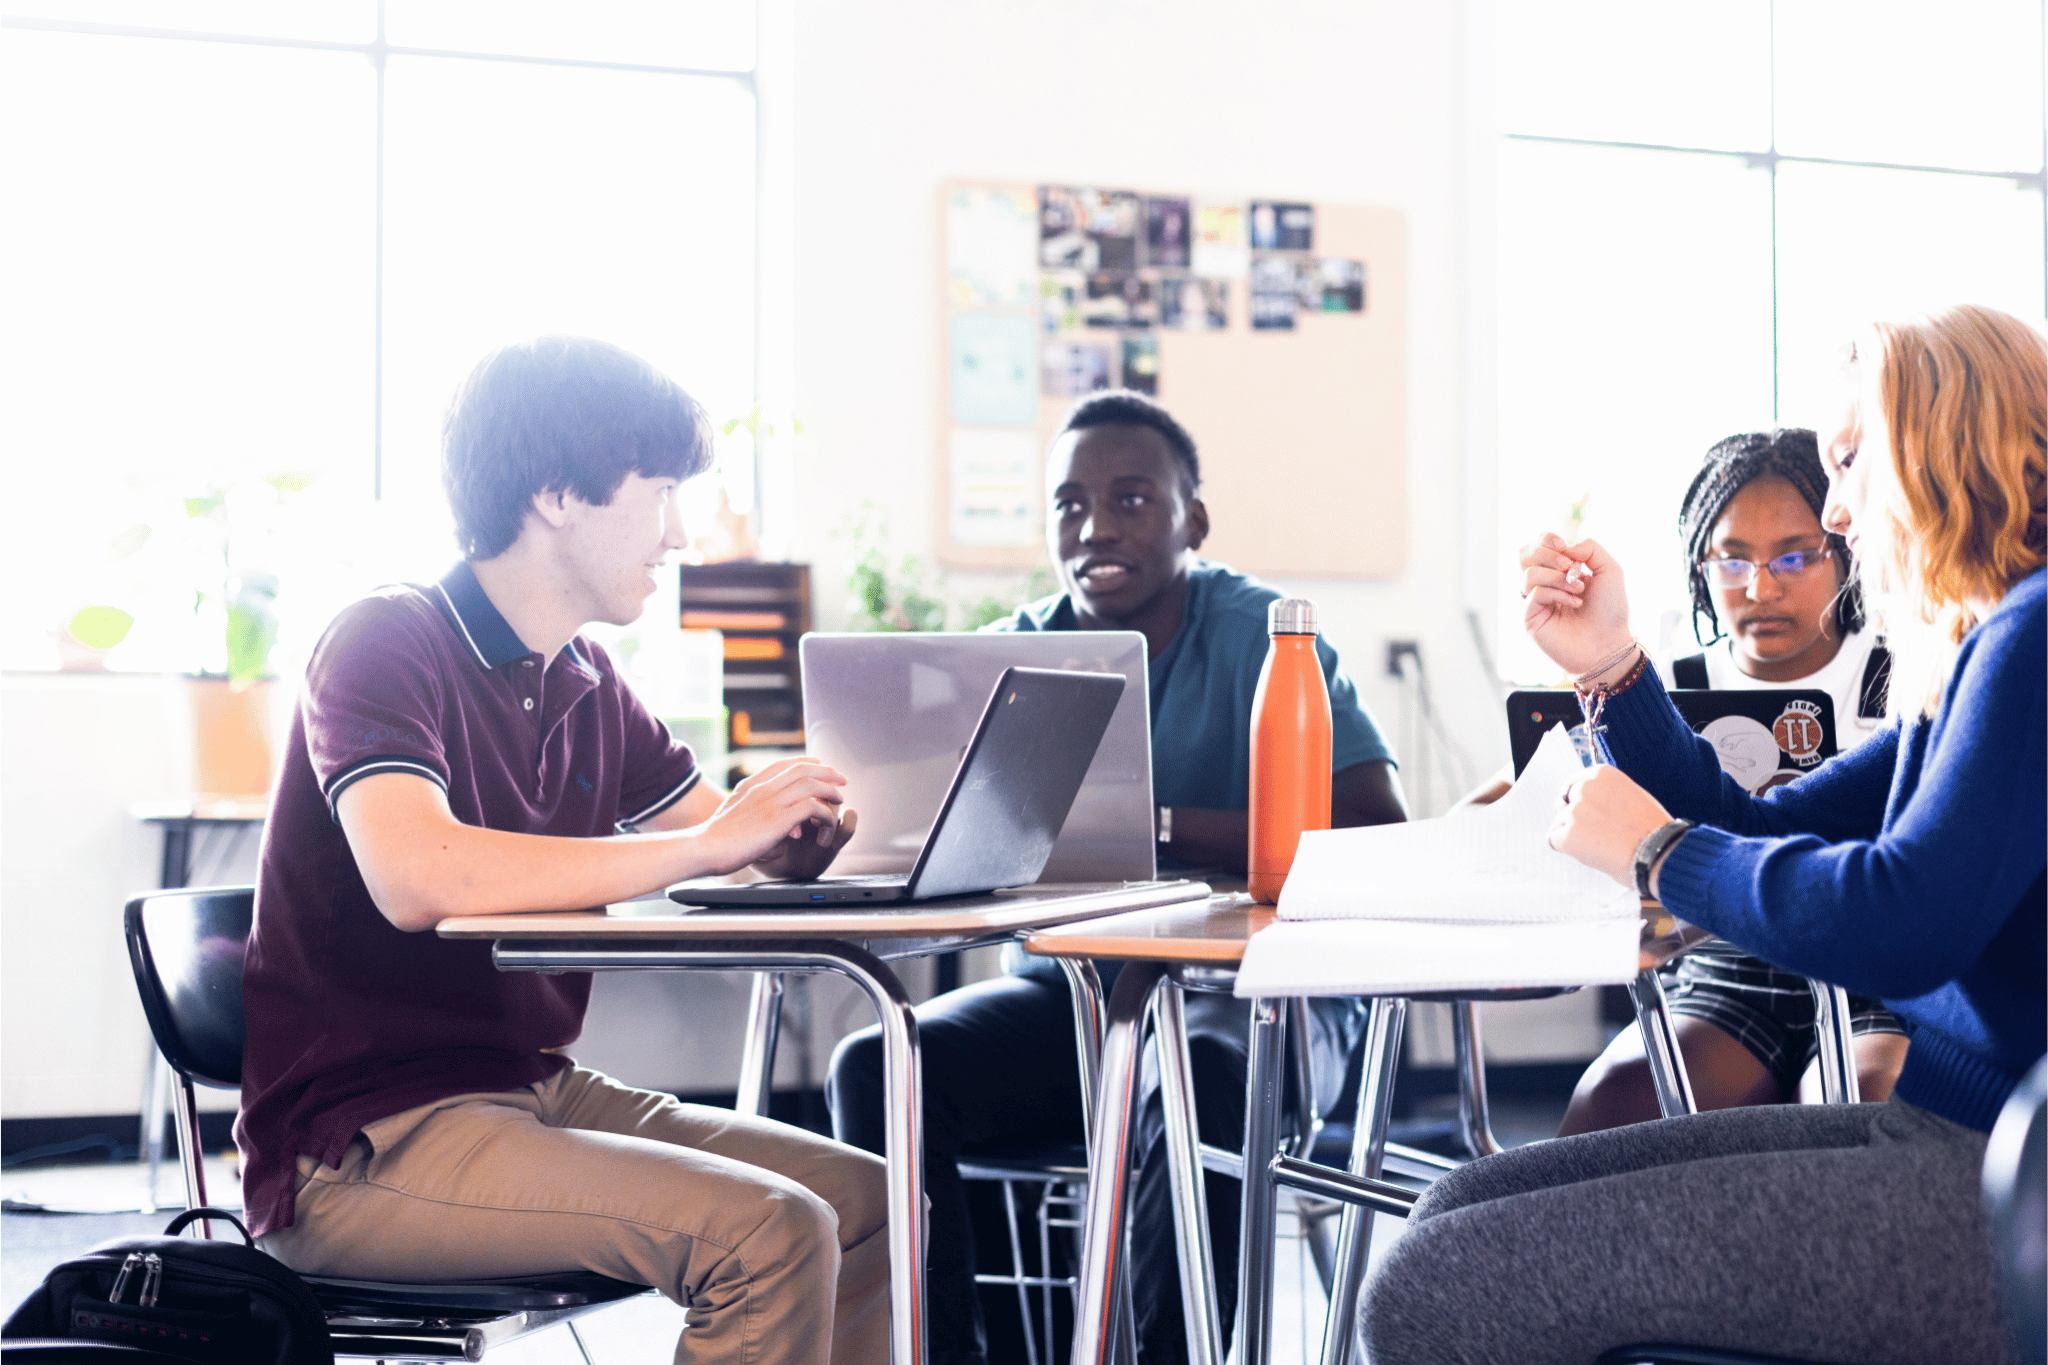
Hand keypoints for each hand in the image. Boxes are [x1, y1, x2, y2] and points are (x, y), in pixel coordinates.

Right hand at [693, 758, 853, 876]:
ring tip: (840, 799)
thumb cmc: (714, 840)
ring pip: (811, 785)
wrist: (704, 848)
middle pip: (802, 769)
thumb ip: (749, 809)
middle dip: (827, 772)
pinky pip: (813, 808)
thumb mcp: (731, 814)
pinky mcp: (778, 820)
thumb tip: (764, 815)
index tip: (820, 766)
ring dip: (830, 791)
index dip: (806, 763)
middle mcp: (762, 788)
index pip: (783, 764)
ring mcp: (770, 802)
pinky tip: (828, 823)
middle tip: (841, 778)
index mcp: (750, 785)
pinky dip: (825, 815)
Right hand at [1518, 533, 1633, 677]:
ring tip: (1578, 590)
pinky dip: (1557, 593)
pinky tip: (1575, 603)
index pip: (1538, 546)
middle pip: (1524, 554)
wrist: (1608, 642)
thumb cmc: (1610, 610)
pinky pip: (1534, 593)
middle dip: (1549, 555)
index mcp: (1558, 571)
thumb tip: (1565, 548)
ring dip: (1557, 577)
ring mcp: (1534, 601)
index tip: (1564, 546)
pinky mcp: (1530, 617)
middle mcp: (1543, 584)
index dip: (1546, 540)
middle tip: (1570, 566)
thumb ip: (1590, 548)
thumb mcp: (1609, 570)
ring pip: (1529, 573)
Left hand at [1547, 764, 1671, 888]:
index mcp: (1601, 774)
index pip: (1572, 784)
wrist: (1659, 852)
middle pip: (1562, 803)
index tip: (1585, 814)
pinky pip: (1554, 841)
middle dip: (1571, 818)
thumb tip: (1591, 802)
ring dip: (1573, 835)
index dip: (1576, 801)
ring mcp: (1574, 811)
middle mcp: (1584, 787)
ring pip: (1560, 823)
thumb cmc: (1653, 829)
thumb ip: (1607, 794)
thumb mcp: (1631, 795)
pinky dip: (1567, 849)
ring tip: (1600, 845)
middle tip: (1592, 834)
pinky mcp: (1568, 834)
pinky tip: (1590, 853)